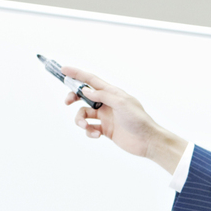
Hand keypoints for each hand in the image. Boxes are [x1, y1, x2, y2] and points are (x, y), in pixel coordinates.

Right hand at [61, 66, 187, 173]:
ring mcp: (106, 116)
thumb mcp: (121, 103)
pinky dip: (89, 131)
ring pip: (84, 114)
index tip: (63, 69)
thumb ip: (103, 95)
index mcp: (112, 93)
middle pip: (83, 96)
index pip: (91, 80)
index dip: (77, 74)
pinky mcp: (105, 130)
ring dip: (80, 120)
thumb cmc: (139, 120)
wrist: (148, 141)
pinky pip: (90, 128)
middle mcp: (107, 103)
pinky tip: (96, 135)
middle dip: (73, 98)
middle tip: (67, 102)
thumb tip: (86, 90)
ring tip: (86, 127)